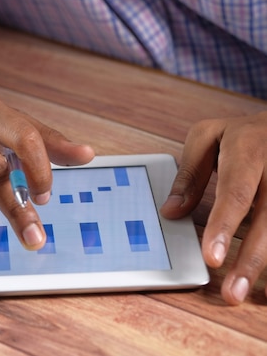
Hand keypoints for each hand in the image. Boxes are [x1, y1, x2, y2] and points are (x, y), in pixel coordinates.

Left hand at [160, 111, 266, 304]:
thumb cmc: (242, 133)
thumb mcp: (207, 137)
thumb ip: (190, 175)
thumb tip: (170, 211)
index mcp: (249, 151)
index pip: (235, 194)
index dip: (224, 227)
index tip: (212, 258)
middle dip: (250, 260)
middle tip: (232, 292)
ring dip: (263, 265)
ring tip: (244, 292)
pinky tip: (264, 285)